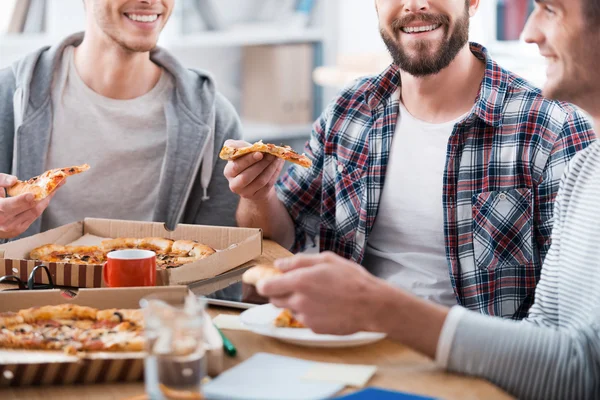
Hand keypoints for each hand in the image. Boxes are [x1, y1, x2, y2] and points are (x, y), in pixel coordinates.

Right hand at [0, 174, 58, 238]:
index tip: (33, 193)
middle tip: (56, 183)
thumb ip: (0, 181)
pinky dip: (39, 207)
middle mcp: (5, 222)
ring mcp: (13, 228)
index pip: (11, 205)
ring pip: (35, 213)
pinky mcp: (18, 231)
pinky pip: (33, 217)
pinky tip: (45, 198)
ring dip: (46, 200)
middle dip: (45, 195)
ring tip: (55, 188)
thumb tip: (14, 180)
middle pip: (29, 208)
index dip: (24, 199)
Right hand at [223, 140, 284, 201]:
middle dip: (261, 164)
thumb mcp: (241, 152)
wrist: (254, 178)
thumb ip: (237, 146)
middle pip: (247, 177)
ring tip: (277, 157)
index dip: (248, 160)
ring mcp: (246, 193)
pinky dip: (275, 173)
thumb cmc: (246, 162)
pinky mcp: (258, 196)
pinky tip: (279, 164)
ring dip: (271, 168)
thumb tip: (236, 145)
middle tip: (271, 154)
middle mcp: (234, 185)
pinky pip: (268, 185)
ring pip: (260, 181)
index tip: (260, 153)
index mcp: (228, 172)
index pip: (236, 167)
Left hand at [257, 252, 390, 334]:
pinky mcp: (314, 328)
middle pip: (273, 299)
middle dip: (279, 292)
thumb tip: (279, 265)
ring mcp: (306, 317)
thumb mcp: (327, 260)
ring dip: (295, 302)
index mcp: (300, 281)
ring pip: (289, 309)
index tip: (269, 280)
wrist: (371, 306)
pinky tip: (325, 306)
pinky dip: (308, 313)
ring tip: (316, 295)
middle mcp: (299, 301)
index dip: (264, 283)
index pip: (266, 287)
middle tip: (296, 285)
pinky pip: (303, 319)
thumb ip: (299, 262)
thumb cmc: (352, 279)